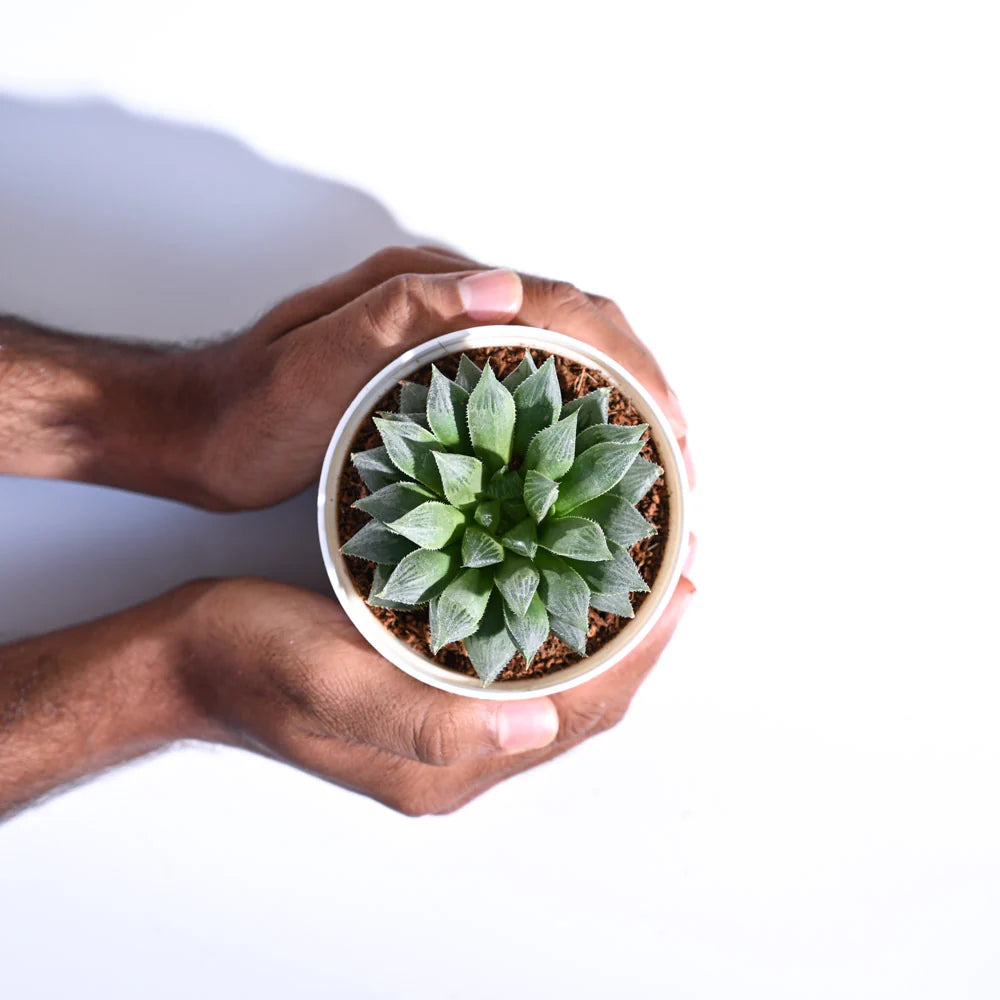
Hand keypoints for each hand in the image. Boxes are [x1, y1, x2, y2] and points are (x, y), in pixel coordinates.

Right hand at [173, 570, 695, 814]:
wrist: (188, 659)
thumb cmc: (247, 662)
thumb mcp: (326, 684)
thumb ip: (425, 719)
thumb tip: (537, 731)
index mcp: (444, 762)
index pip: (577, 714)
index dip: (639, 653)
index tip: (681, 586)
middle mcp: (458, 750)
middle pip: (581, 701)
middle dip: (639, 637)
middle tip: (678, 564)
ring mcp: (444, 722)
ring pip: (556, 680)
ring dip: (604, 627)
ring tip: (640, 566)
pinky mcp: (428, 688)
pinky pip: (519, 660)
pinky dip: (557, 620)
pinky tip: (564, 576)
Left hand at [181, 245, 692, 509]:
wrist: (192, 429)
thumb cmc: (246, 410)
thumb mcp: (312, 367)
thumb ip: (395, 318)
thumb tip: (501, 287)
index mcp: (431, 295)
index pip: (568, 313)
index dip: (633, 372)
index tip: (672, 438)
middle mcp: (449, 310)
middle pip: (583, 335)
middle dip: (647, 394)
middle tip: (681, 470)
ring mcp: (445, 347)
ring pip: (564, 366)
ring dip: (621, 412)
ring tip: (656, 478)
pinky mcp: (436, 384)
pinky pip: (529, 395)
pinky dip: (575, 430)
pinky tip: (586, 475)